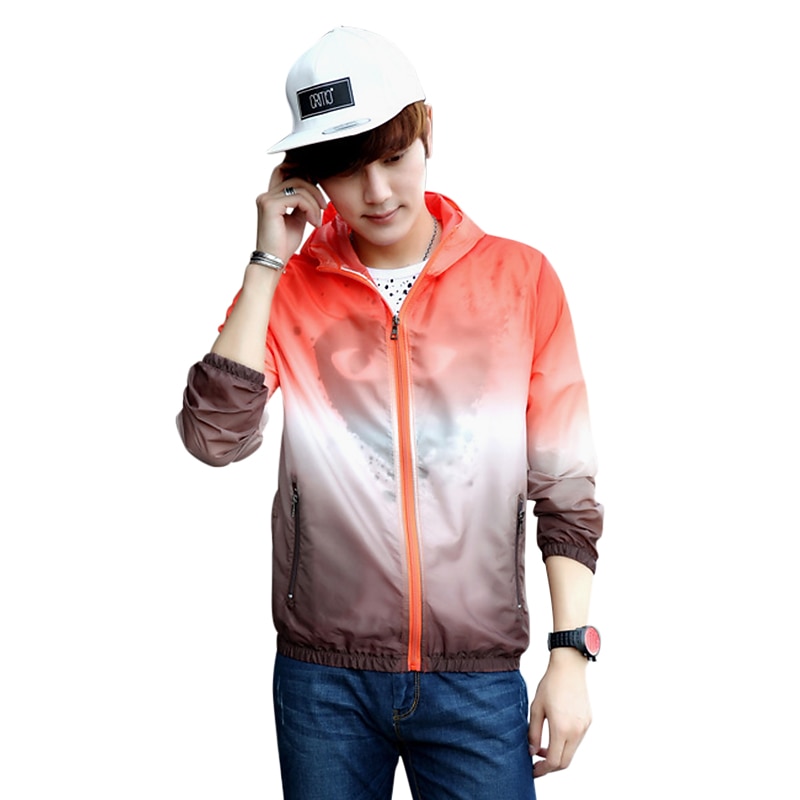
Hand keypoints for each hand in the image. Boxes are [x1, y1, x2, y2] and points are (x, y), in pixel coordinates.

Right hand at [255, 162, 327, 262]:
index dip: (304, 174)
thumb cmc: (284, 244)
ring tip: (317, 220)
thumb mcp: (297, 218)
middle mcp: (266, 195)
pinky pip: (299, 198)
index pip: (286, 171)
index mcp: (271, 197)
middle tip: (324, 205)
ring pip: (299, 186)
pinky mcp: (271, 205)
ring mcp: (267, 199)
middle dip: (314, 188)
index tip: (319, 190)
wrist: (274, 261)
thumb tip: (313, 188)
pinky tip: (313, 222)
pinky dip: (311, 208)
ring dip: (315, 203)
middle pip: (295, 175)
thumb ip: (302, 202)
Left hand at [528, 650, 591, 777]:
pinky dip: (566, 744)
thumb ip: (533, 732)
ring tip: (542, 746)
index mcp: (561, 728)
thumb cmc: (550, 684)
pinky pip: (577, 740)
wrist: (569, 667)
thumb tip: (532, 752)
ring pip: (572, 752)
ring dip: (558, 754)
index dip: (542, 770)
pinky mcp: (588, 721)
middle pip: (564, 762)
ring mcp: (584, 727)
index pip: (553, 761)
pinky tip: (555, 734)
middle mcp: (576, 731)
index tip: (532, 770)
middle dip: (550, 767)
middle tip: (537, 763)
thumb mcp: (536, 708)